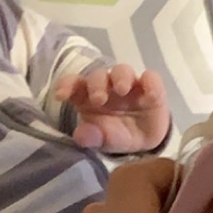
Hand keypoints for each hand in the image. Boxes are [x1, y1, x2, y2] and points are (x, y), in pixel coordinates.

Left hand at [55, 65, 169, 152]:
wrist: (144, 141)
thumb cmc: (116, 135)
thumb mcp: (102, 140)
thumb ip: (91, 137)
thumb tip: (80, 136)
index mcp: (87, 97)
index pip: (74, 85)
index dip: (66, 85)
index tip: (61, 95)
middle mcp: (106, 86)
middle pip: (98, 76)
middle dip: (97, 84)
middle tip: (98, 99)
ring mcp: (129, 84)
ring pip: (122, 71)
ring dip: (120, 77)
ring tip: (122, 89)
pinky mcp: (151, 87)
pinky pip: (151, 78)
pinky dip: (150, 82)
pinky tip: (149, 93)